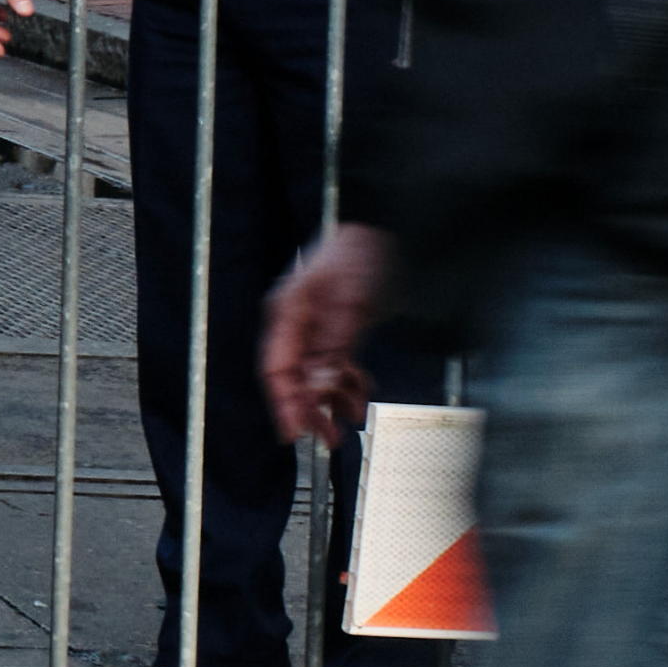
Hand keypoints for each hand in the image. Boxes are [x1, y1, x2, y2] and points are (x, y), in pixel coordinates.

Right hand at [264, 222, 395, 442]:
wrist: (390, 229)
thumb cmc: (363, 253)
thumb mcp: (352, 301)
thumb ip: (335, 345)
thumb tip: (320, 386)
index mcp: (289, 312)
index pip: (277, 368)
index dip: (283, 403)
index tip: (293, 432)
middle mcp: (298, 324)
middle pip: (295, 378)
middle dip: (310, 409)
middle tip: (328, 436)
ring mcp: (317, 328)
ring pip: (316, 376)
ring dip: (332, 400)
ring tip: (350, 418)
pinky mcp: (337, 330)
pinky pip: (335, 366)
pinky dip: (347, 383)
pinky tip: (359, 394)